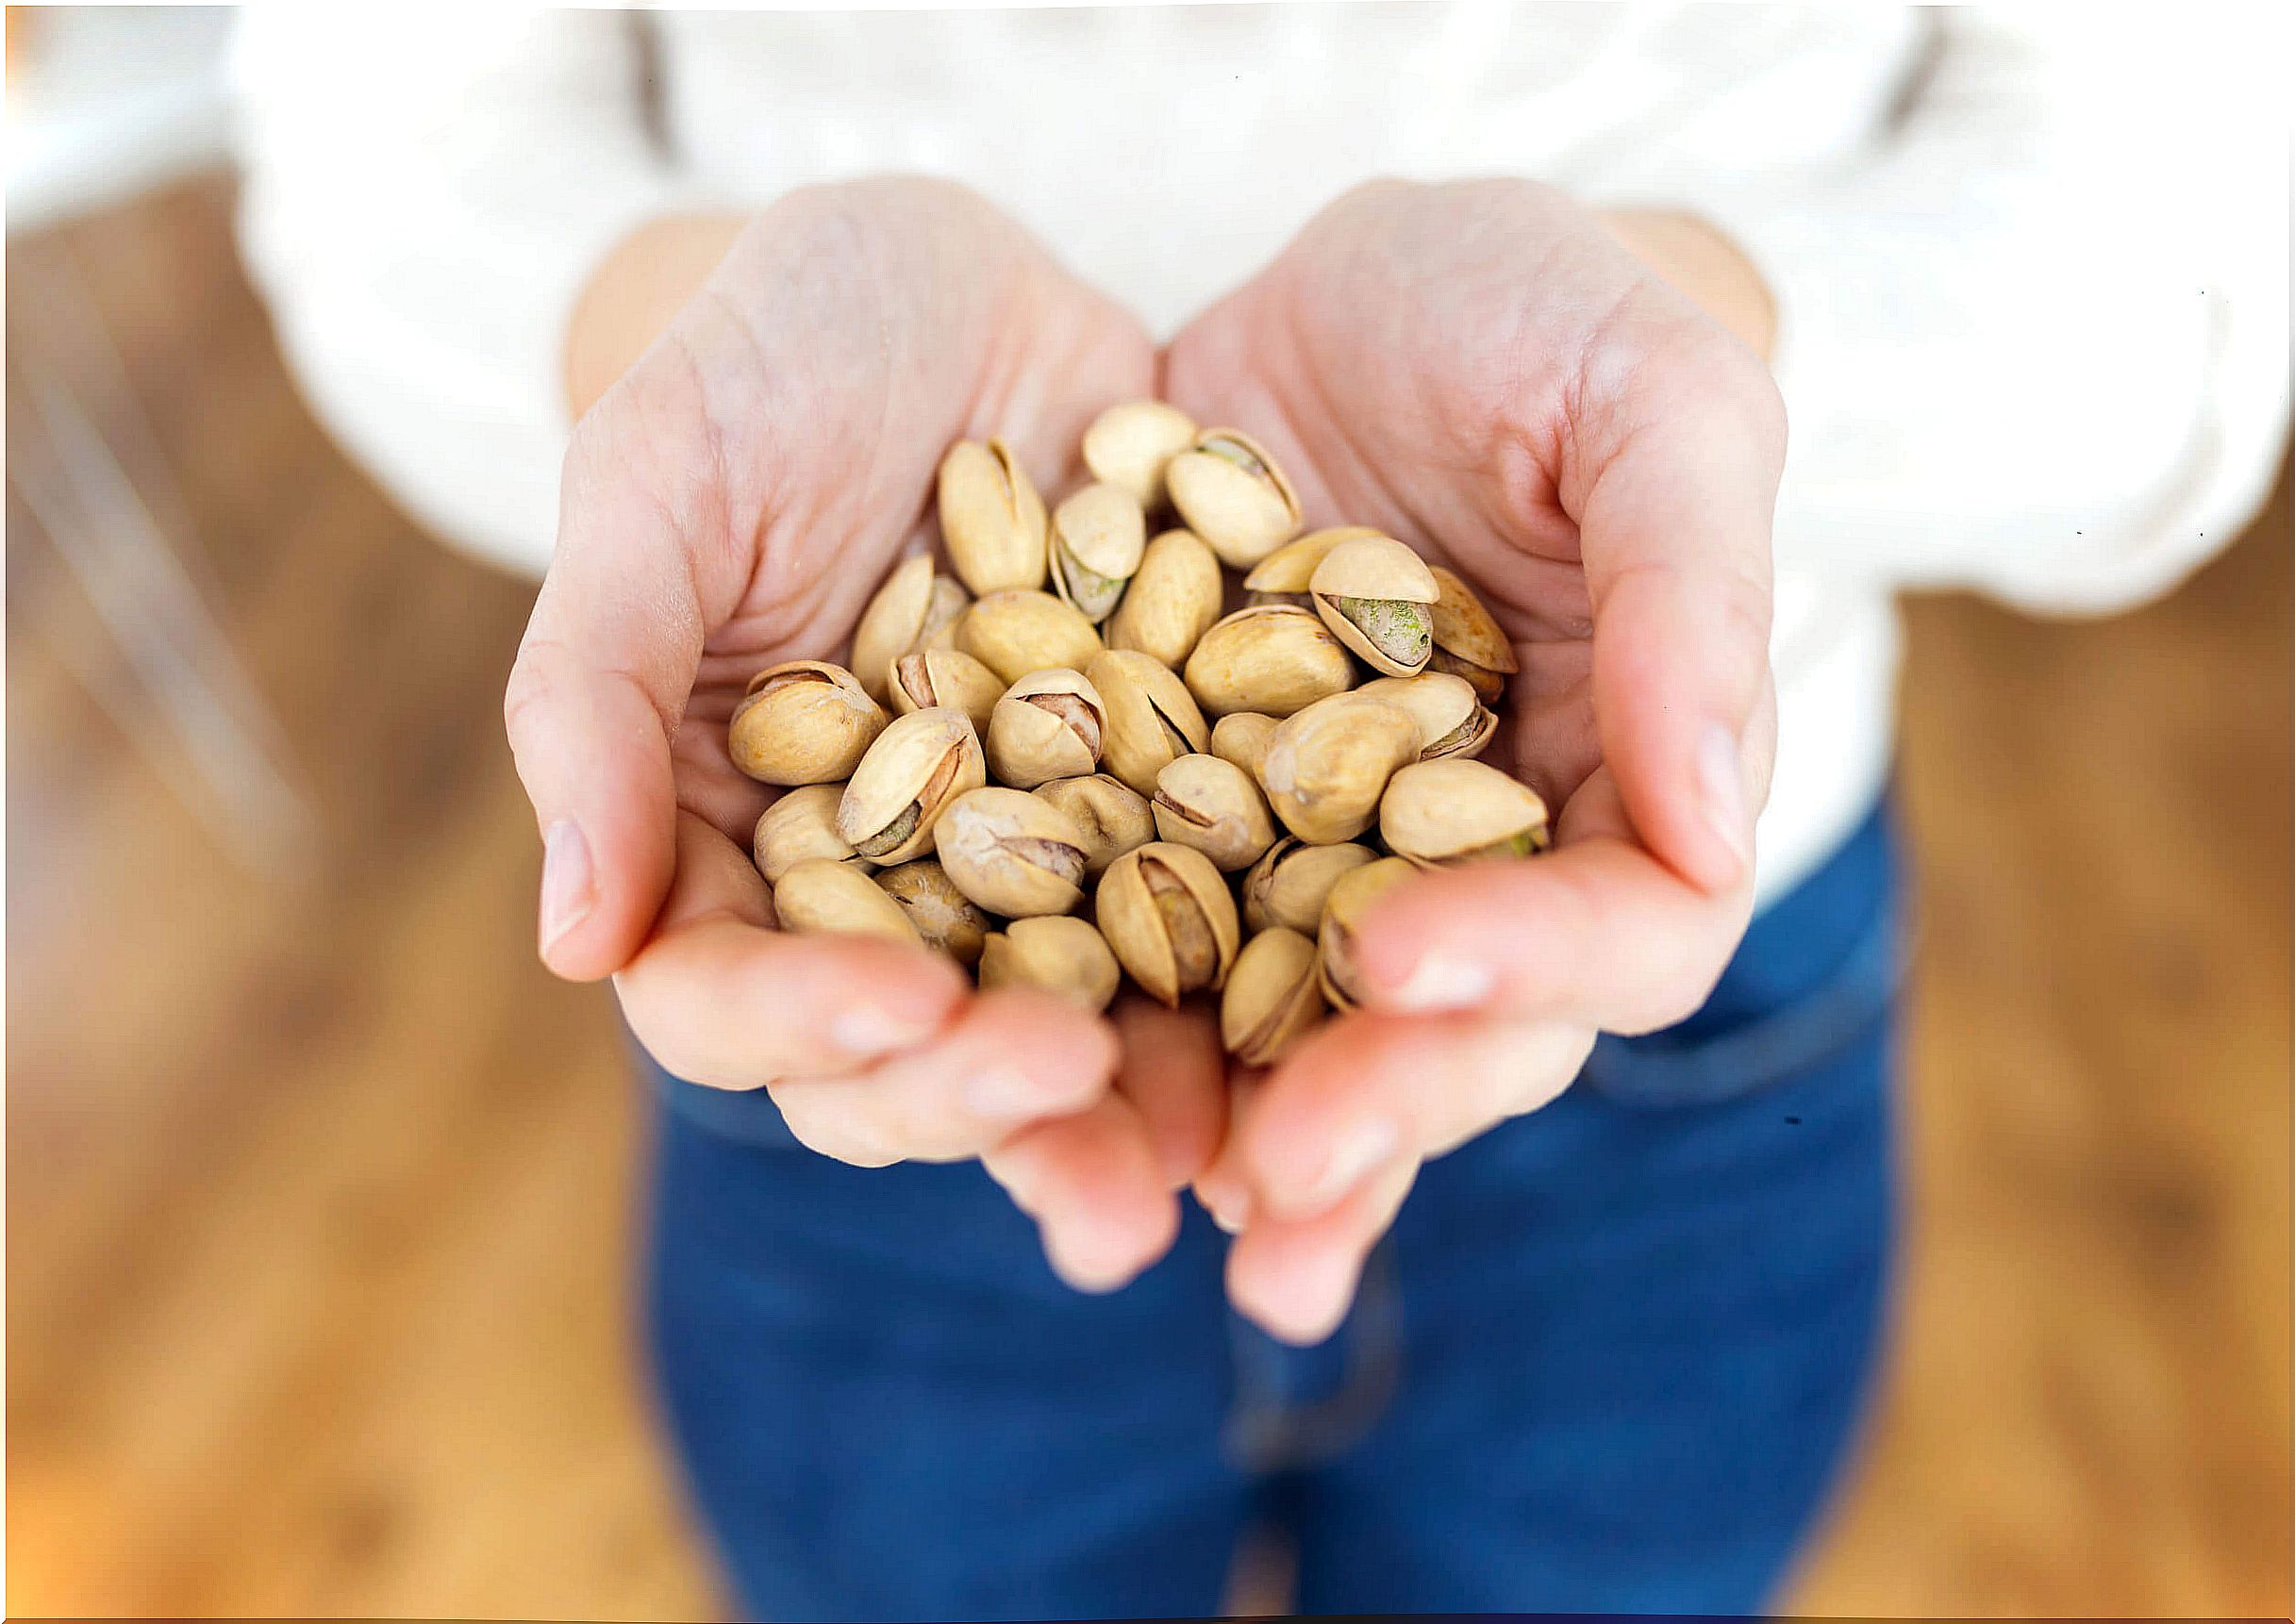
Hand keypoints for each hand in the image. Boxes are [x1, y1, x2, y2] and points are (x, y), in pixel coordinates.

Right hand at [506, 180, 1220, 1289]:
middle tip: (1065, 1079)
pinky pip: (1224, 923)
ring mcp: (1036, 863)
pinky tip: (1339, 1019)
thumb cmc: (772, 355)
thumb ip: (595, 695)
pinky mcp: (1173, 812)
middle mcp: (887, 886)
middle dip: (978, 1091)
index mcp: (732, 839)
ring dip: (1129, 1106)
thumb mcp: (660, 481)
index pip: (725, 991)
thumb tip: (572, 942)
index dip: (798, 1020)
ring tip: (1209, 1159)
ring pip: (1069, 1028)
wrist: (962, 273)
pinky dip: (1269, 987)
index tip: (896, 1002)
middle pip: (905, 1054)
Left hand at [1171, 180, 1784, 1341]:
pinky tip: (1047, 1125)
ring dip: (1247, 1143)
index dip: (1535, 960)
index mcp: (1628, 775)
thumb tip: (1716, 817)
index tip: (1403, 956)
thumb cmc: (1539, 311)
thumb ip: (1693, 585)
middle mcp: (1483, 855)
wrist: (1354, 287)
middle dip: (1378, 1101)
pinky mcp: (1194, 834)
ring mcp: (1335, 860)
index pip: (1628, 922)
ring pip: (1310, 1036)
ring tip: (1165, 1220)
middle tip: (1272, 1167)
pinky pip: (1163, 962)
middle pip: (1467, 1027)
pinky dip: (1122, 1049)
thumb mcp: (1643, 391)